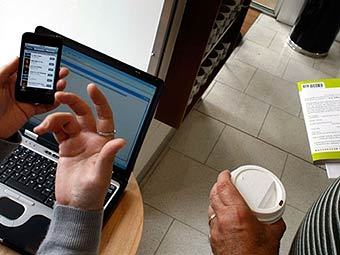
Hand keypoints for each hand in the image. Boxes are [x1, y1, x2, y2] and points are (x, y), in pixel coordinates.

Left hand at [0, 57, 68, 138]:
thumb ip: (6, 69)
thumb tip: (18, 57)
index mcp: (12, 80)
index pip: (29, 70)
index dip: (41, 65)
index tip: (51, 61)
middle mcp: (21, 89)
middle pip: (40, 81)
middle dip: (52, 76)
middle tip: (62, 71)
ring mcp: (26, 100)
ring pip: (45, 93)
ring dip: (55, 88)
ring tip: (62, 84)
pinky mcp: (29, 111)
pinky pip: (44, 107)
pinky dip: (53, 103)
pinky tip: (58, 99)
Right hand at [34, 84, 125, 209]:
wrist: (75, 204)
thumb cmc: (92, 193)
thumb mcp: (101, 174)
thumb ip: (109, 156)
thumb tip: (121, 141)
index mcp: (104, 142)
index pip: (105, 116)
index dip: (100, 101)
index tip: (92, 88)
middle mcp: (91, 139)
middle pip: (83, 113)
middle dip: (72, 102)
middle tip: (60, 96)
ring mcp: (77, 142)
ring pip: (67, 121)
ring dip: (55, 118)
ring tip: (45, 126)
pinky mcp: (65, 147)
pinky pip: (57, 131)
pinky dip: (49, 127)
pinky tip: (42, 129)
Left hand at [209, 171, 285, 254]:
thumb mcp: (272, 235)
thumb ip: (274, 220)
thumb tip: (276, 214)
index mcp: (237, 213)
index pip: (224, 186)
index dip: (223, 176)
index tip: (226, 173)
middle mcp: (223, 219)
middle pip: (214, 193)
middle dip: (218, 184)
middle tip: (224, 182)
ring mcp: (216, 229)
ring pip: (210, 206)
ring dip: (214, 198)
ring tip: (222, 197)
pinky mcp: (213, 239)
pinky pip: (211, 219)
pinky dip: (214, 213)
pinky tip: (222, 216)